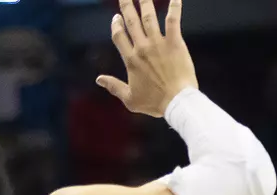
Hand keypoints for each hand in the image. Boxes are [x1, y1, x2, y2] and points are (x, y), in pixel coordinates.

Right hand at [97, 0, 197, 117]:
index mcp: (131, 59)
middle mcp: (142, 48)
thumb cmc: (156, 103)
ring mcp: (158, 44)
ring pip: (148, 17)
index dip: (116, 25)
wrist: (178, 102)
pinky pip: (173, 21)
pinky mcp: (175, 43)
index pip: (119, 35)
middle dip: (126, 6)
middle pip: (131, 21)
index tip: (117, 17)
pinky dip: (175, 8)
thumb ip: (114, 87)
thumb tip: (98, 79)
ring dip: (144, 2)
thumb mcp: (130, 99)